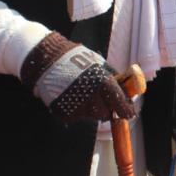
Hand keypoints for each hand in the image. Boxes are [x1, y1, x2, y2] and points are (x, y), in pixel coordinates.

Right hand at [20, 32, 135, 124]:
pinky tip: (71, 96)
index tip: (129, 113)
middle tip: (99, 98)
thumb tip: (129, 92)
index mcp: (102, 83)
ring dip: (91, 108)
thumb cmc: (76, 59)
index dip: (126, 110)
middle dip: (106, 108)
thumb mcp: (99, 64)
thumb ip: (114, 79)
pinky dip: (77, 109)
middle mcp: (91, 97)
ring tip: (81, 92)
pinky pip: (77, 116)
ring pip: (91, 116)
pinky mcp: (64, 113)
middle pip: (106, 114)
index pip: (120, 104)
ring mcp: (76, 107)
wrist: (46, 61)